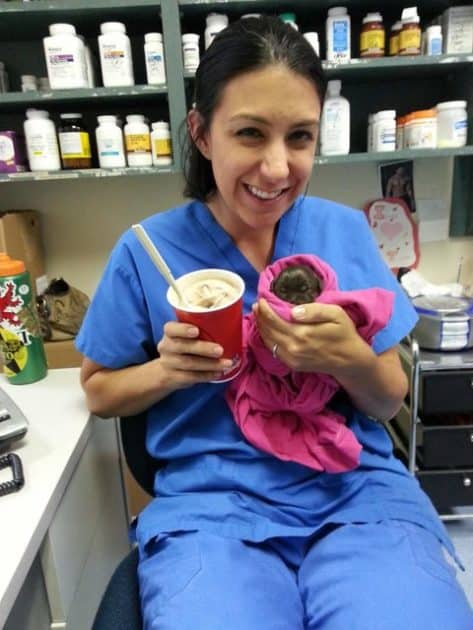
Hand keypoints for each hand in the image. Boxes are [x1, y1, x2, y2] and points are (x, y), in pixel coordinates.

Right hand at [156, 321, 232, 388]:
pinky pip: (191, 377)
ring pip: (189, 363)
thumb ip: (200, 329)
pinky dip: (206, 375)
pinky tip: (218, 373)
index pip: (171, 328)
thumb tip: (229, 323)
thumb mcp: (185, 336)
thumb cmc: (184, 346)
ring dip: (210, 364)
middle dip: (203, 348)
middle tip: (220, 350)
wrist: (165, 371)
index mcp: (169, 332)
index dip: (183, 329)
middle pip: (182, 346)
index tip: (196, 331)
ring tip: (226, 363)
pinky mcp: (174, 377)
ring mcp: (169, 363)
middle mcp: (166, 347)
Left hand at [254, 299, 368, 376]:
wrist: (350, 361)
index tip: (262, 300)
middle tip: (257, 305)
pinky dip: (267, 338)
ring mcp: (291, 358)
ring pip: (267, 341)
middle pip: (267, 330)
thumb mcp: (336, 314)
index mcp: (301, 334)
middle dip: (260, 316)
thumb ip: (314, 311)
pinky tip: (267, 330)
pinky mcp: (292, 364)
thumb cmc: (344, 334)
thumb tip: (293, 311)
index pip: (274, 320)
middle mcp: (292, 348)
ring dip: (261, 327)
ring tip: (259, 315)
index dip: (265, 309)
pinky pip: (273, 350)